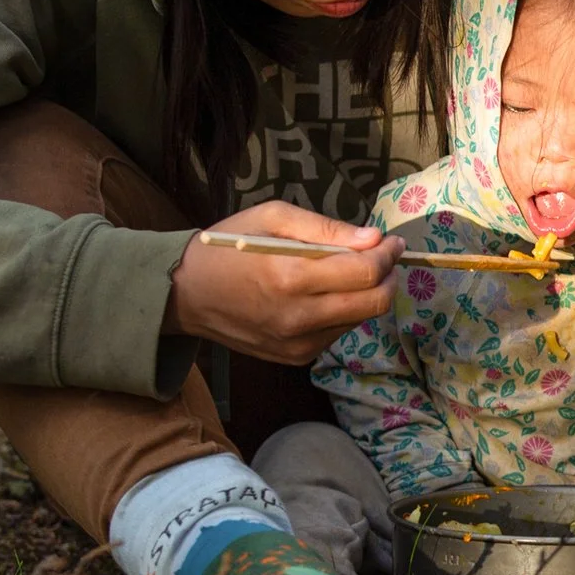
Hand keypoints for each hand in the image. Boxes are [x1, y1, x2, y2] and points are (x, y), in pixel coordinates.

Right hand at [164, 200, 403, 364]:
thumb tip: (372, 239)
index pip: (365, 273)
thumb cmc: (228, 246)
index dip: (388, 255)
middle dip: (388, 277)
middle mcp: (298, 316)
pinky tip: (324, 296)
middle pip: (374, 304)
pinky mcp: (294, 357)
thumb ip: (325, 228)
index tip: (391, 242)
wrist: (183, 294)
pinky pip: (338, 334)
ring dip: (366, 295)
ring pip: (360, 320)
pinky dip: (344, 312)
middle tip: (383, 257)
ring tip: (348, 273)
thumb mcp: (272, 217)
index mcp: (291, 276)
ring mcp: (297, 342)